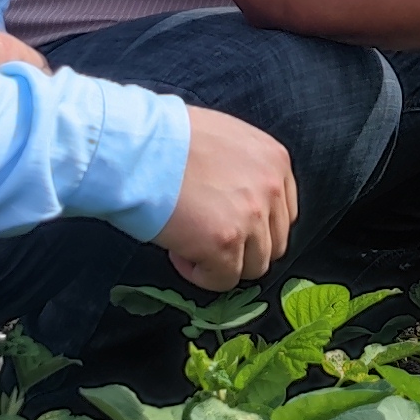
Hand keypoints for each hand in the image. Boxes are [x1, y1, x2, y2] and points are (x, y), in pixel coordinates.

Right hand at [158, 106, 296, 289]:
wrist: (137, 148)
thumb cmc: (167, 140)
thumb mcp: (224, 139)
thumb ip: (244, 169)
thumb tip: (238, 199)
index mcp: (275, 161)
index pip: (283, 214)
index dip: (253, 226)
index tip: (224, 223)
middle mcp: (272, 188)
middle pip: (274, 243)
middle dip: (241, 247)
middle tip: (204, 236)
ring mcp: (252, 217)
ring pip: (254, 266)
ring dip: (222, 262)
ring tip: (188, 242)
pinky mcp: (226, 243)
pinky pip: (223, 280)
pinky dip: (201, 274)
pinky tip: (179, 252)